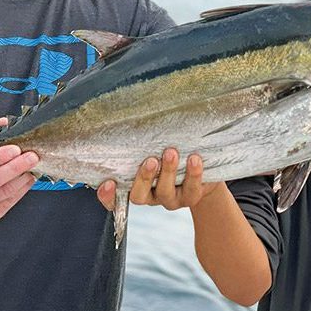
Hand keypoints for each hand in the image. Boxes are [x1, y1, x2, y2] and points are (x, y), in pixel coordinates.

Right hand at [97, 148, 220, 211]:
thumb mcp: (153, 147)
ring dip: (167, 171)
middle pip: (139, 196)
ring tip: (171, 152)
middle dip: (144, 178)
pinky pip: (191, 189)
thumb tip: (133, 112)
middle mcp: (150, 195)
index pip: (115, 198)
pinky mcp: (190, 197)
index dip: (108, 196)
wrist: (203, 168)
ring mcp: (170, 198)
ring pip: (164, 192)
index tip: (108, 182)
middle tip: (150, 160)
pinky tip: (194, 158)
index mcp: (135, 185)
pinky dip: (193, 173)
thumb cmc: (169, 150)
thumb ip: (142, 140)